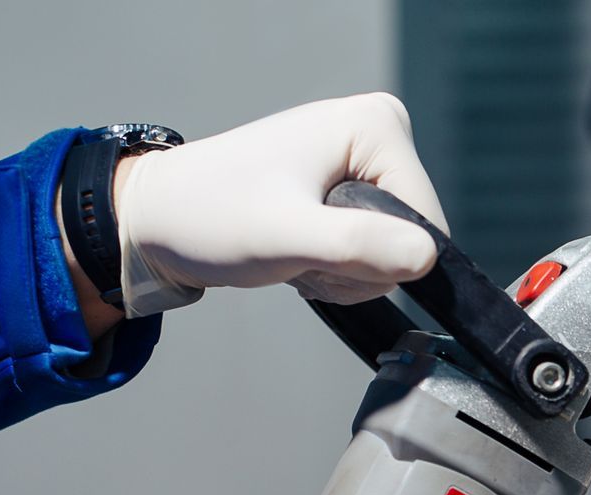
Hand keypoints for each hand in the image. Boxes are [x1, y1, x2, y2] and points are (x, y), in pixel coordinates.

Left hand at [114, 93, 449, 317]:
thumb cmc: (212, 216)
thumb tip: (426, 258)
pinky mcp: (354, 189)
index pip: (427, 221)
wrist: (163, 220)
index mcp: (377, 125)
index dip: (379, 256)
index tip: (317, 245)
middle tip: (300, 249)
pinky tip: (299, 251)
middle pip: (413, 238)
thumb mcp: (286, 235)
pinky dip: (337, 269)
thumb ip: (358, 245)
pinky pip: (375, 253)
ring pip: (395, 254)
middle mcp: (381, 133)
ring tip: (294, 249)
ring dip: (344, 271)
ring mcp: (368, 162)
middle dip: (357, 264)